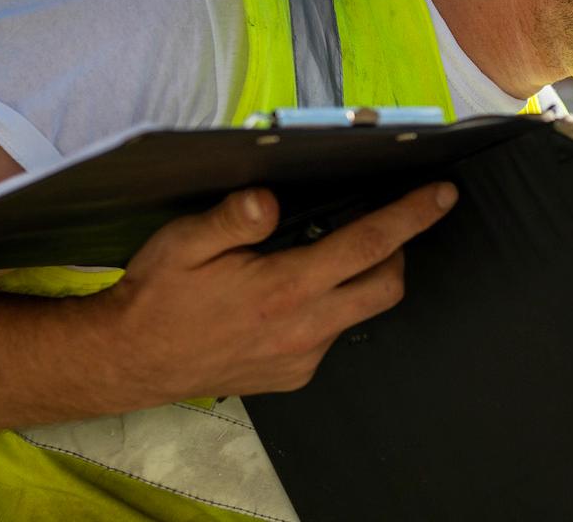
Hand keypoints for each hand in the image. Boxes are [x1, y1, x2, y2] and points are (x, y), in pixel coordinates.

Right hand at [99, 182, 458, 401]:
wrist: (131, 360)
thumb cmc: (157, 296)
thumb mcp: (185, 243)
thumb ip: (233, 218)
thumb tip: (270, 199)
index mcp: (285, 289)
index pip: (368, 244)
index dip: (411, 216)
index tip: (442, 195)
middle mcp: (304, 329)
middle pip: (386, 284)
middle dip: (397, 250)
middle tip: (378, 222)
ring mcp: (301, 358)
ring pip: (360, 311)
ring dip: (359, 279)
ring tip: (324, 254)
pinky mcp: (293, 376)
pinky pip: (332, 335)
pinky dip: (330, 307)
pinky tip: (294, 293)